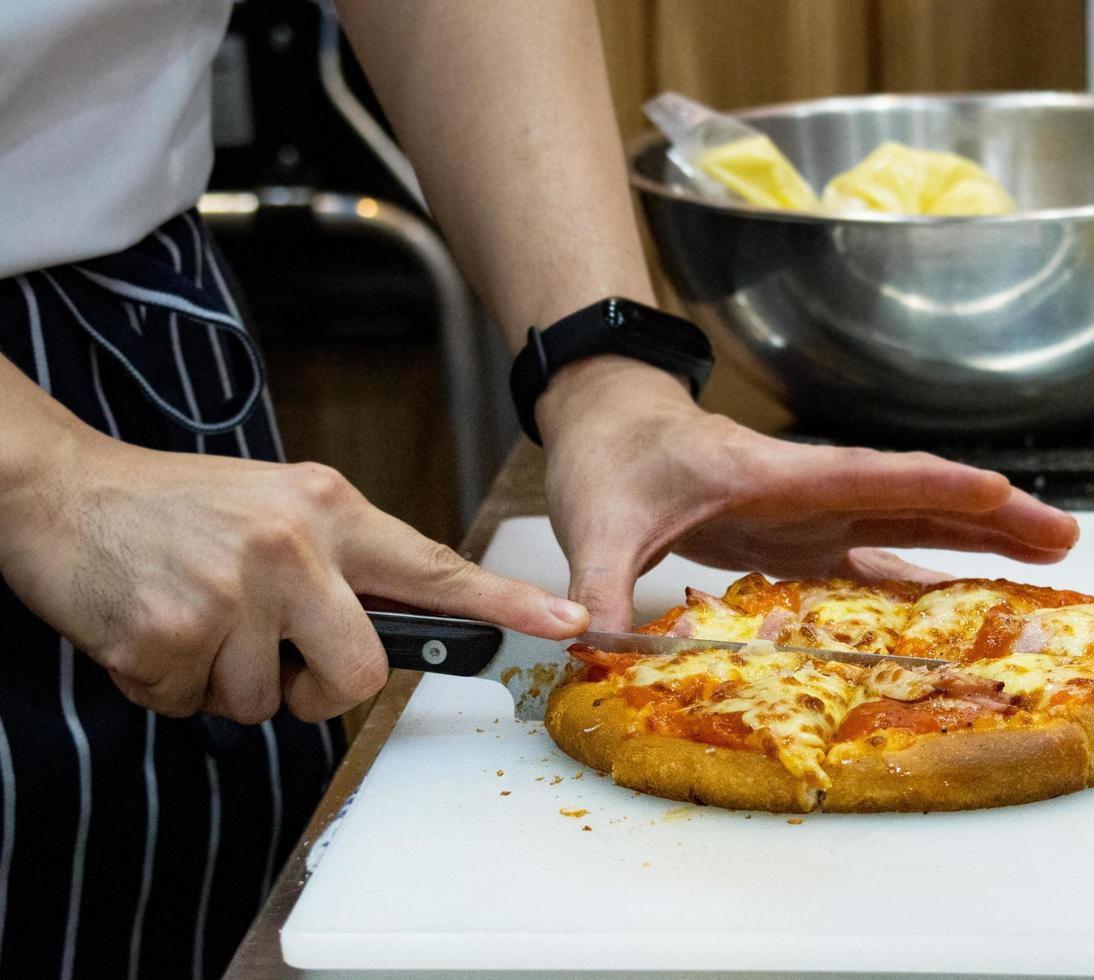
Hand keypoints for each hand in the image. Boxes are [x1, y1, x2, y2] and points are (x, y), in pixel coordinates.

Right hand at [0, 429, 586, 723]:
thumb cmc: (179, 508)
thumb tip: (383, 637)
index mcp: (330, 509)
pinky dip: (167, 686)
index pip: (434, 566)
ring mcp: (235, 589)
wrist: (65, 491)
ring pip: (268, 702)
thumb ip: (338, 564)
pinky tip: (150, 628)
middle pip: (358, 673)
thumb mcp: (277, 509)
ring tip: (192, 617)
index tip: (565, 621)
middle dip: (316, 690)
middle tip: (268, 657)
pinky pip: (193, 705)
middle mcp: (293, 545)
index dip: (505, 602)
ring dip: (226, 682)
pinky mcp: (174, 632)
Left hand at [539, 358, 1079, 629]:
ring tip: (1049, 554)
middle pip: (913, 498)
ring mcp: (811, 513)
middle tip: (1064, 536)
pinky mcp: (803, 535)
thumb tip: (589, 643)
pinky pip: (878, 555)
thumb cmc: (612, 459)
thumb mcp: (599, 524)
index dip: (930, 484)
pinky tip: (963, 595)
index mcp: (770, 476)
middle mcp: (806, 491)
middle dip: (989, 515)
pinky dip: (926, 571)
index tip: (996, 489)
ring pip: (909, 523)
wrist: (612, 423)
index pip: (863, 476)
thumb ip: (600, 585)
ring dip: (977, 539)